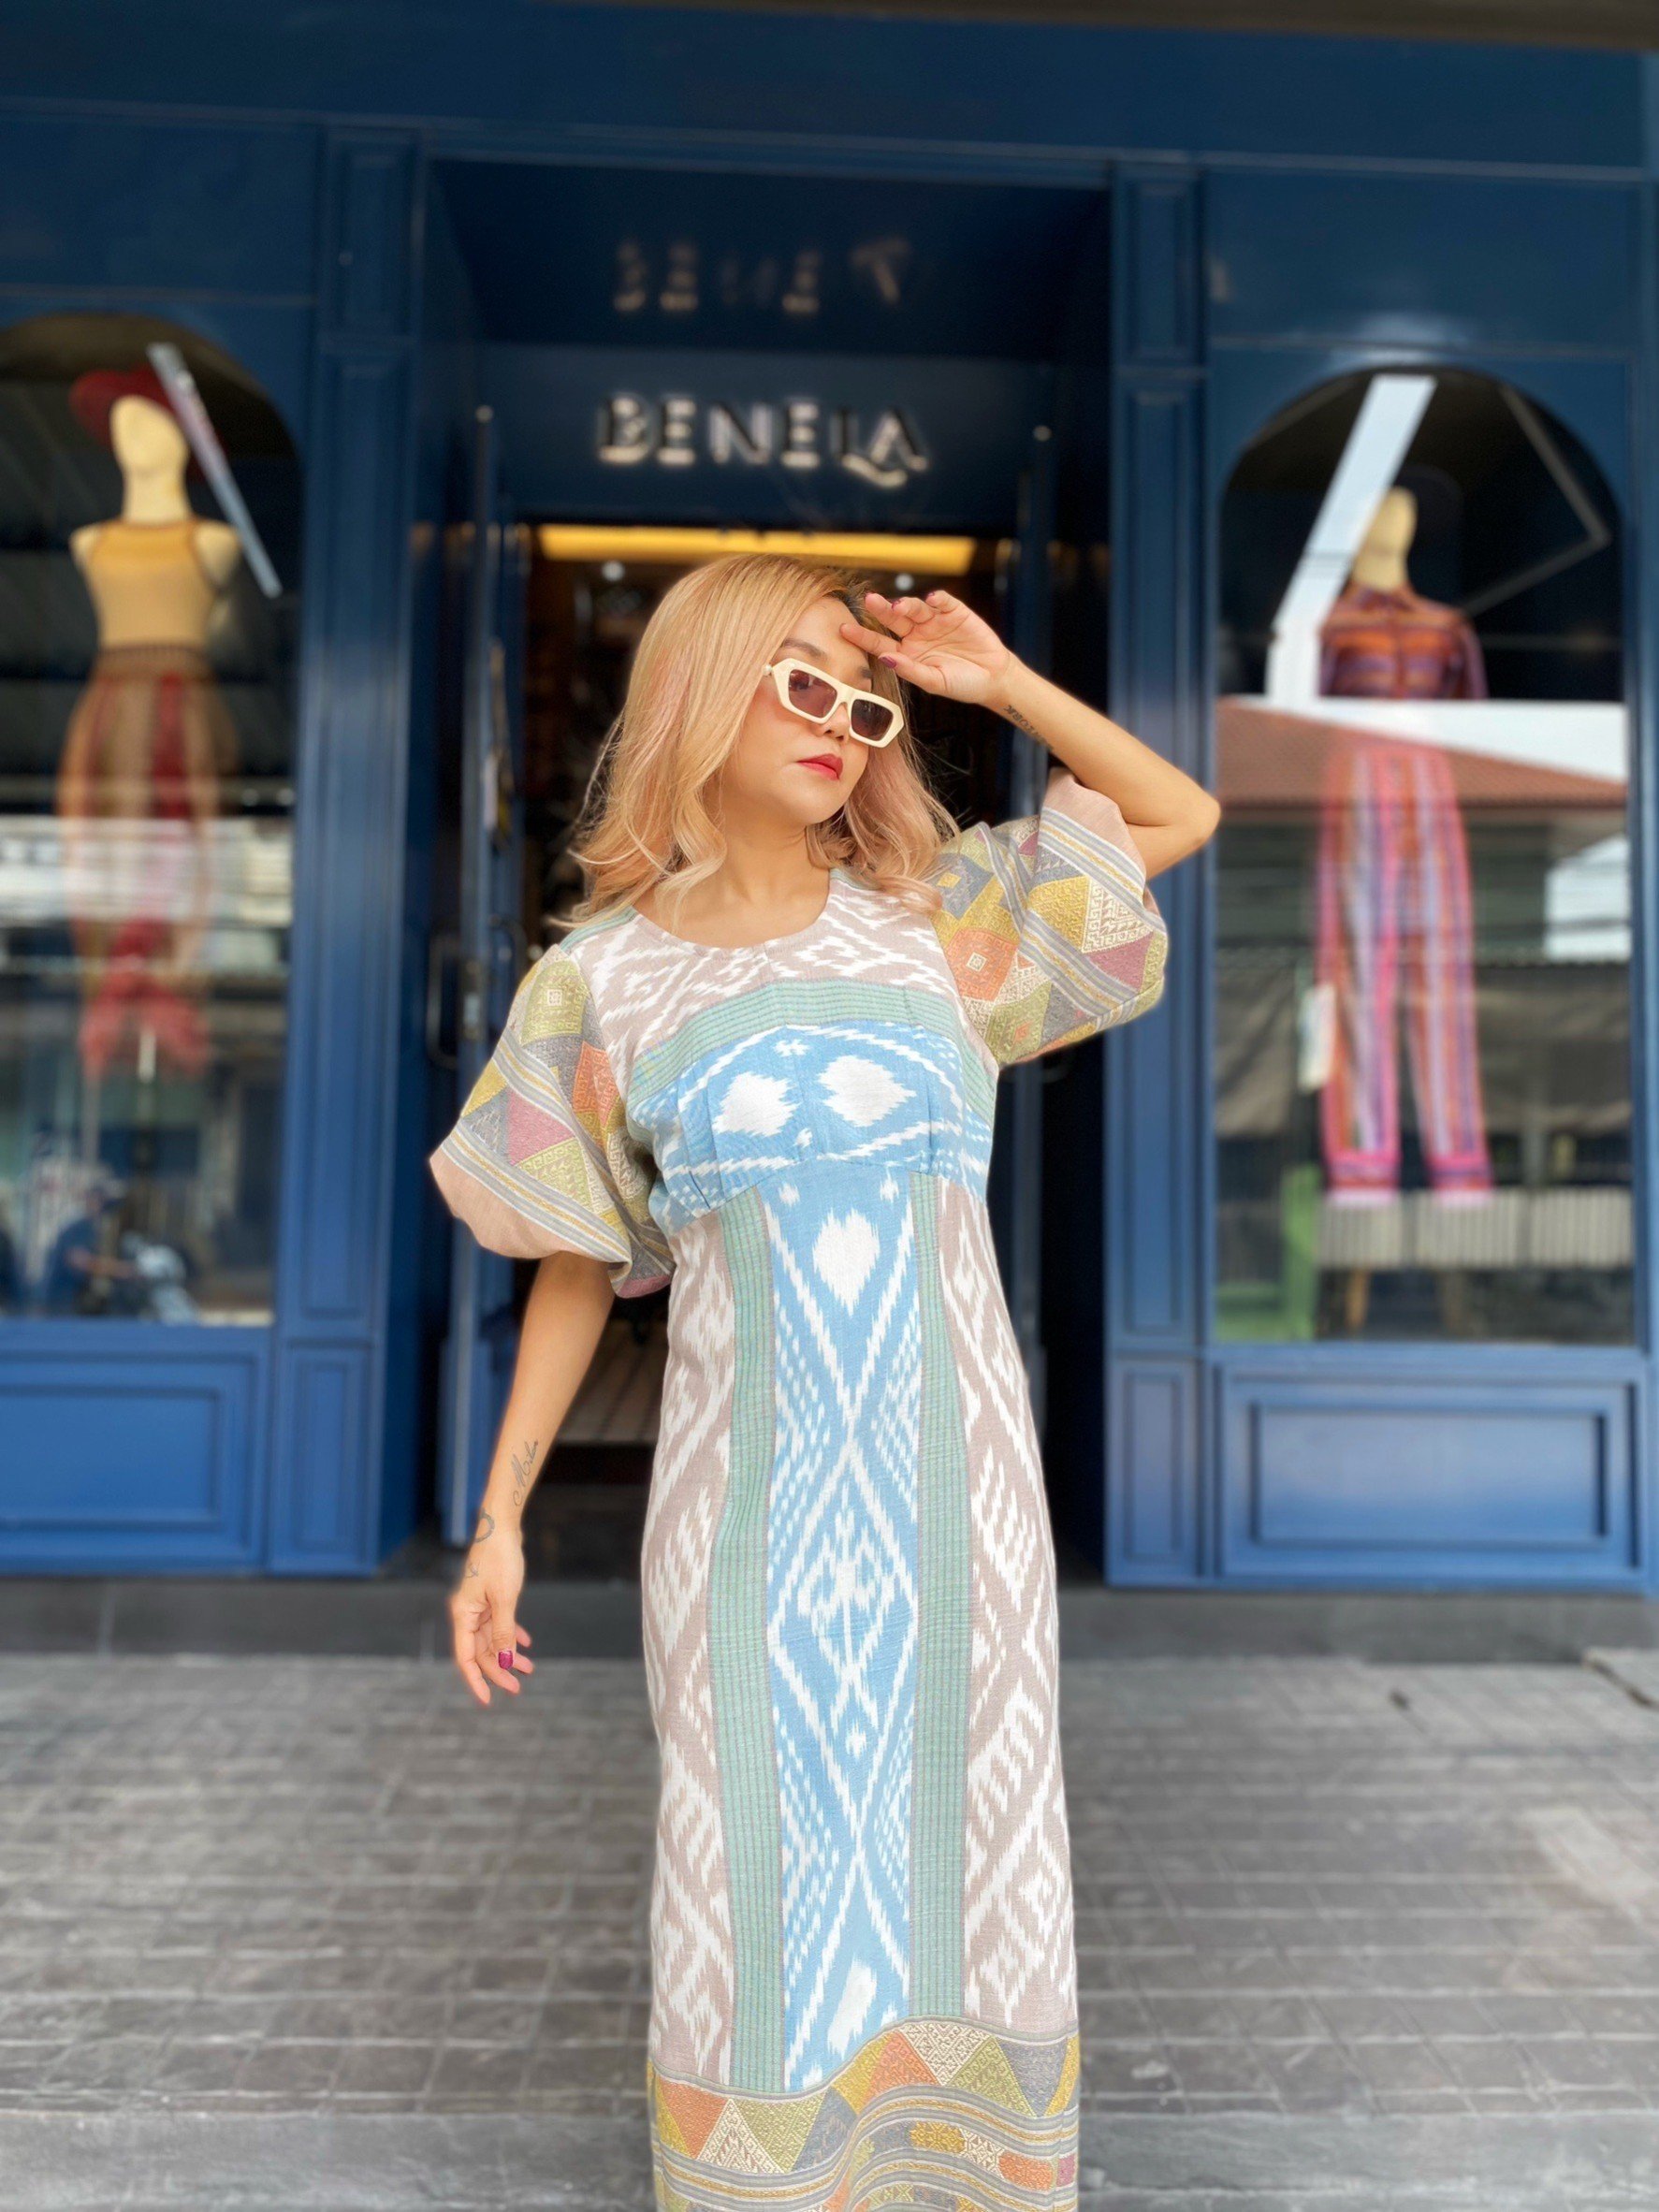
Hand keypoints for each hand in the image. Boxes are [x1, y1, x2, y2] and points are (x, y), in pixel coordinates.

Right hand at [449, 1511, 535, 1707]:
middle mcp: (467, 1613)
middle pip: (481, 1651)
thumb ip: (504, 1632)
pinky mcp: (490, 1597)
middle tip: (518, 1687)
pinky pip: (499, 1623)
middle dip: (499, 1670)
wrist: (502, 1528)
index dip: (476, 1680)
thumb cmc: (500, 1560)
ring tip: (529, 1669)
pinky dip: (512, 1634)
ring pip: (492, 1639)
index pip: (466, 1658)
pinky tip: (526, 1643)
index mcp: (463, 1615)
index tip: (488, 1701)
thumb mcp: (505, 1600)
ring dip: (509, 1654)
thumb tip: (505, 1661)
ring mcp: (479, 1605)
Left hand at [839, 588, 1015, 709]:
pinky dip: (938, 599)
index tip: (844, 629)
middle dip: (882, 610)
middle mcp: (917, 634)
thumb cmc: (962, 685)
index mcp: (907, 653)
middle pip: (894, 619)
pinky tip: (932, 600)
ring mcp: (935, 621)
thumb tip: (886, 658)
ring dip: (907, 605)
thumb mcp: (935, 682)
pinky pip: (943, 602)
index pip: (880, 642)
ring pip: (916, 608)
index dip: (862, 636)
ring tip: (901, 606)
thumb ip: (911, 670)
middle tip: (870, 601)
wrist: (994, 679)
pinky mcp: (955, 612)